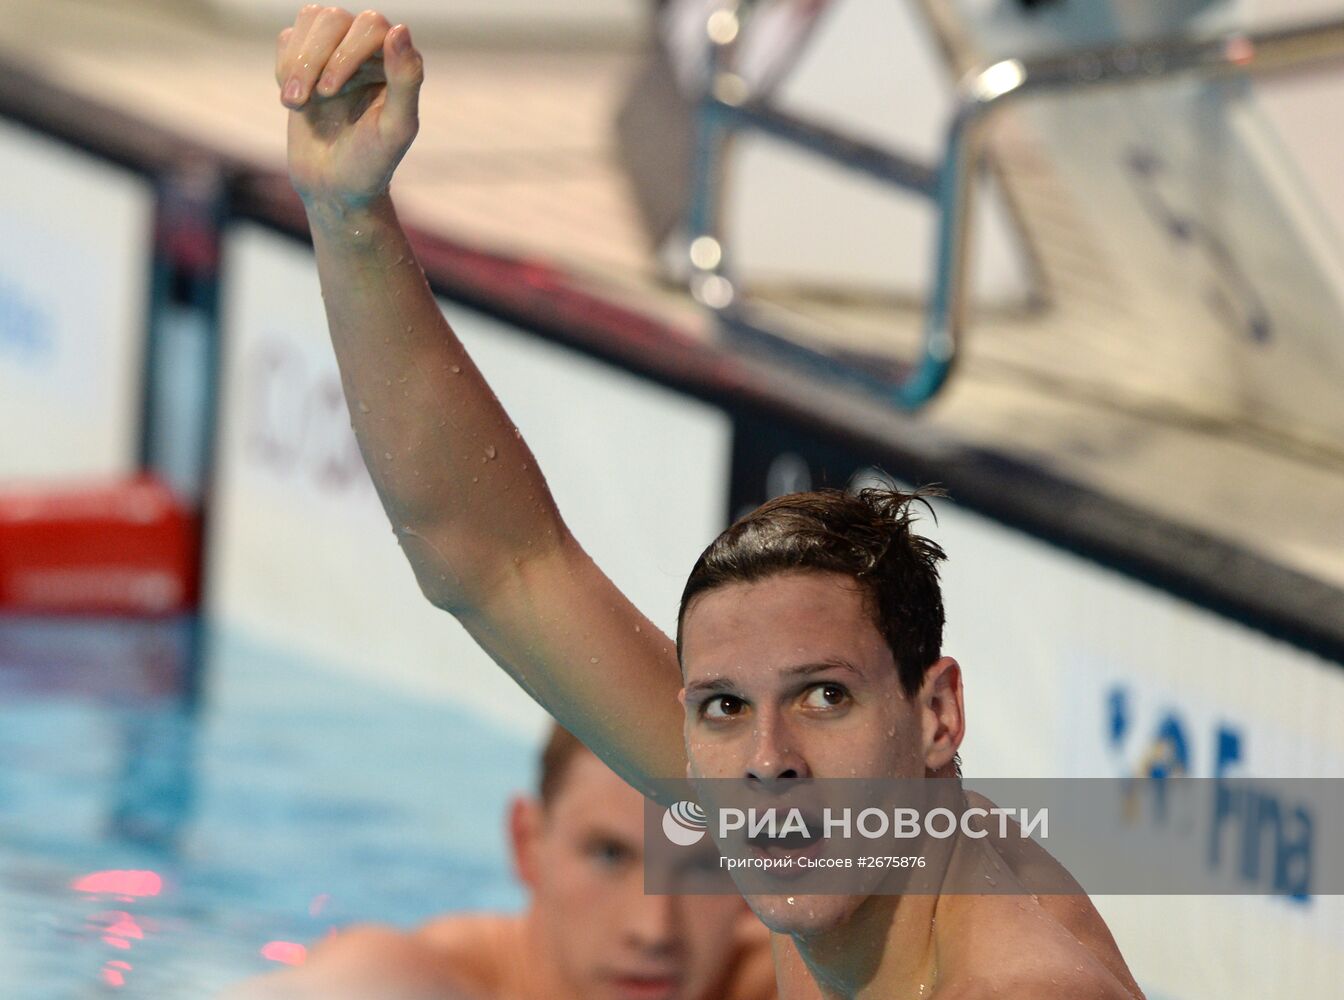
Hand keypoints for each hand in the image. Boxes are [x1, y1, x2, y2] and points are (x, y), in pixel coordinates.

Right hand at [275, 5, 423, 209]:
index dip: (346, 52)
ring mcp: (335, 53)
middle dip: (315, 58)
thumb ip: (406, 80)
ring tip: (295, 103)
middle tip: (307, 101)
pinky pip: (288, 38)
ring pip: (310, 20)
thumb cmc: (371, 162)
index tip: (330, 92)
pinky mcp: (306, 62)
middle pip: (333, 18)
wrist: (334, 188)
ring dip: (296, 62)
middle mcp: (368, 51)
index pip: (371, 25)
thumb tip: (400, 29)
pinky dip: (284, 67)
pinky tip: (294, 100)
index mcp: (396, 63)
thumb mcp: (395, 128)